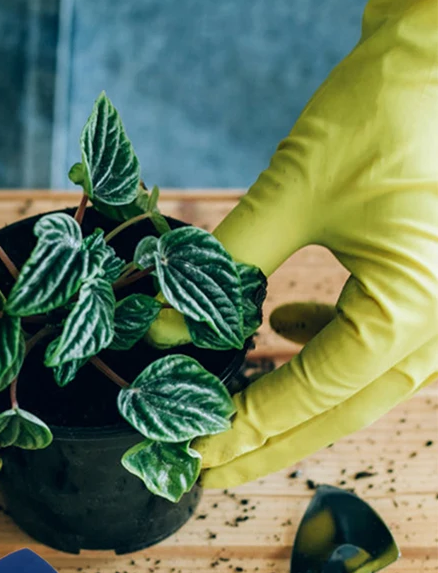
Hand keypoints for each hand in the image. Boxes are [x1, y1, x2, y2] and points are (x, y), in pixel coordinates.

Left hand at [158, 0, 437, 487]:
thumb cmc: (389, 105)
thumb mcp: (295, 191)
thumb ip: (223, 268)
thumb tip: (160, 330)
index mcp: (415, 311)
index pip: (315, 394)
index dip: (246, 427)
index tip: (190, 454)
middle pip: (340, 408)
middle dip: (267, 439)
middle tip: (202, 467)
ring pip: (355, 380)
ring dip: (290, 399)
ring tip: (226, 412)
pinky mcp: (425, 278)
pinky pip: (371, 337)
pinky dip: (320, 346)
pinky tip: (276, 332)